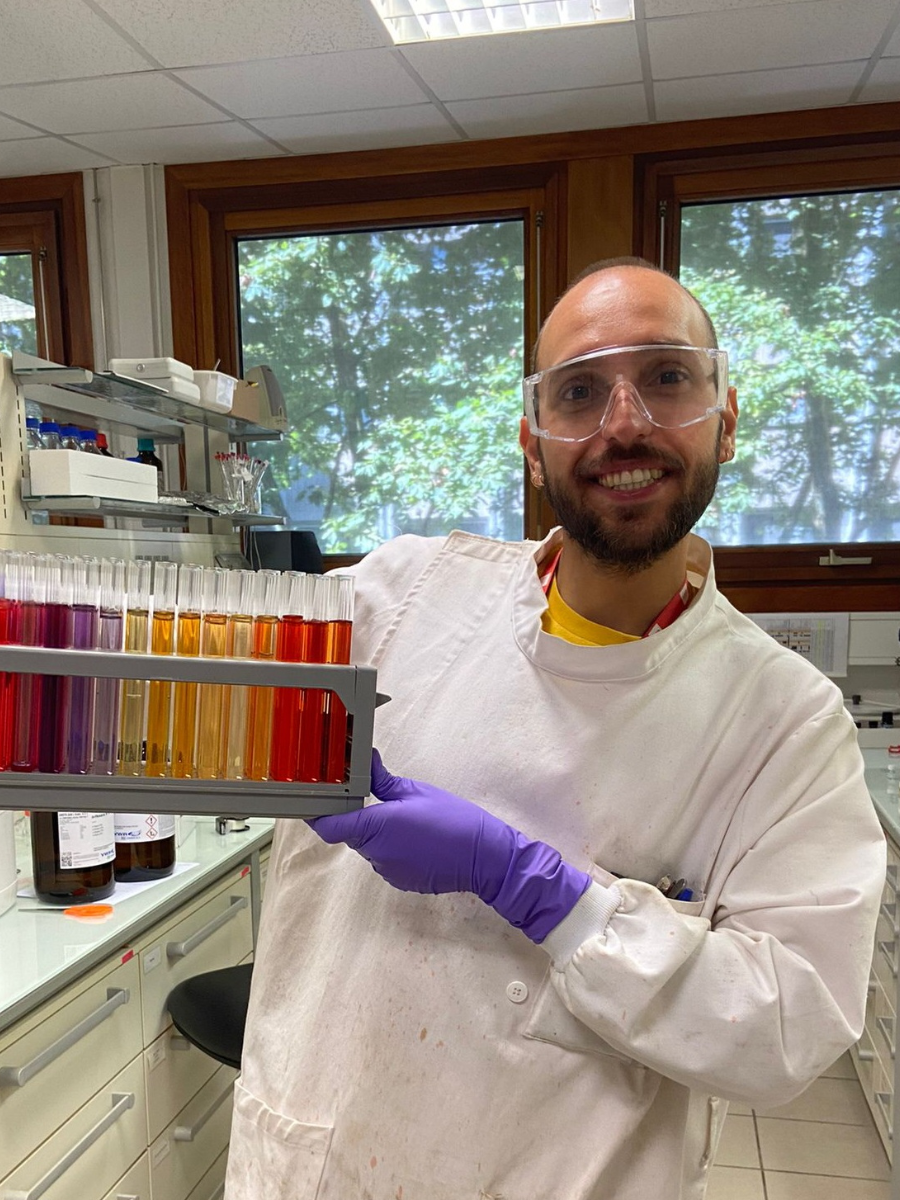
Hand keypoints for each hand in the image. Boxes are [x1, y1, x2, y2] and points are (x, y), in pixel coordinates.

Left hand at [309, 752, 590, 942]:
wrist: (485, 858)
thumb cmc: (453, 820)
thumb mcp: (417, 791)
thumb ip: (383, 780)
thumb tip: (366, 762)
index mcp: (375, 826)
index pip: (328, 825)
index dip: (315, 813)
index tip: (312, 799)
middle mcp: (375, 852)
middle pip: (349, 832)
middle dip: (355, 815)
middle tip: (366, 794)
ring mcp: (387, 869)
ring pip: (368, 845)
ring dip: (376, 831)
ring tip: (402, 816)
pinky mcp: (400, 880)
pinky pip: (385, 858)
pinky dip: (391, 845)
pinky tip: (414, 835)